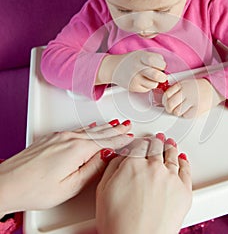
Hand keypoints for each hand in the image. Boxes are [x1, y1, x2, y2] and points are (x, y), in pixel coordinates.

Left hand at [0, 121, 132, 215]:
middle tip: (126, 125)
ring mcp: (59, 136)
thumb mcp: (71, 186)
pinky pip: (76, 129)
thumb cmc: (34, 188)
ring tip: (115, 124)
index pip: (106, 141)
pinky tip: (91, 126)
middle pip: (99, 132)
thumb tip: (107, 155)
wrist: (6, 183)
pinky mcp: (51, 138)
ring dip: (104, 126)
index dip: (120, 139)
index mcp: (77, 149)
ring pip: (88, 129)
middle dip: (115, 129)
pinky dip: (88, 127)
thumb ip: (92, 169)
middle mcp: (69, 138)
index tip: (130, 136)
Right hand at [96, 135, 191, 233]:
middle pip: (156, 147)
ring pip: (171, 154)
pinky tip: (182, 158)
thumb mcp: (103, 190)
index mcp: (133, 163)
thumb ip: (113, 167)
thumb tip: (120, 157)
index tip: (140, 142)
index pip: (138, 145)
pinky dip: (184, 161)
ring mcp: (170, 177)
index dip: (139, 142)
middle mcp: (153, 166)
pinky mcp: (184, 189)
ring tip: (169, 143)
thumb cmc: (118, 223)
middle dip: (155, 141)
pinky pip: (186, 169)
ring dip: (170, 146)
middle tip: (156, 139)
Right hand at [98, 50, 166, 91]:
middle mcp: (138, 68)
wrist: (114, 67)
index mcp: (141, 57)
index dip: (162, 65)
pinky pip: (147, 89)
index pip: (158, 62)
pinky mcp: (133, 87)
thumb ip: (154, 59)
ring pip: (154, 84)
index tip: (160, 66)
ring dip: (154, 82)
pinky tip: (142, 81)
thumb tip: (165, 69)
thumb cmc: (130, 61)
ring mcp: (135, 78)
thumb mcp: (141, 54)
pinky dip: (147, 86)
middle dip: (162, 77)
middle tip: (161, 76)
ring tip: (149, 78)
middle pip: (157, 76)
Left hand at [162, 78, 224, 117]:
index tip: (165, 103)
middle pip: (170, 104)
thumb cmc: (200, 87)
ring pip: (177, 111)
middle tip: (170, 109)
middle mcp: (187, 91)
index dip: (164, 100)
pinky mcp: (198, 108)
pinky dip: (185, 115)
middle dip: (168, 108)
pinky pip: (186, 116)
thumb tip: (165, 98)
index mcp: (182, 85)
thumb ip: (176, 89)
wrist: (215, 88)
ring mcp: (193, 100)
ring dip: (177, 112)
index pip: (167, 94)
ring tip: (181, 109)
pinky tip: (188, 110)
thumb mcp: (186, 83)